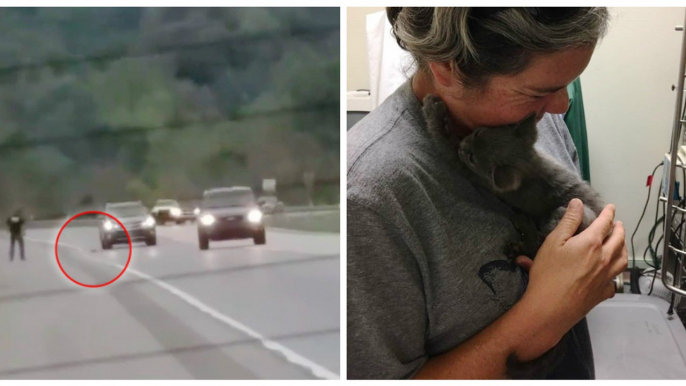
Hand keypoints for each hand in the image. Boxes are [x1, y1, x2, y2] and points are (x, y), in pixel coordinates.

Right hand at [513, 198, 627, 355]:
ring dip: (623, 247)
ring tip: (620, 243)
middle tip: (617, 223)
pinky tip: (611, 273)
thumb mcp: (553, 242)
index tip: (611, 207)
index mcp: (591, 242)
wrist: (551, 308)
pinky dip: (616, 272)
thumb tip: (578, 203)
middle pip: (618, 239)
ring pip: (622, 258)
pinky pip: (616, 279)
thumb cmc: (548, 273)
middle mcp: (604, 258)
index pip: (605, 223)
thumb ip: (568, 221)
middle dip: (619, 229)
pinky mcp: (604, 292)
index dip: (608, 213)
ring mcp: (607, 276)